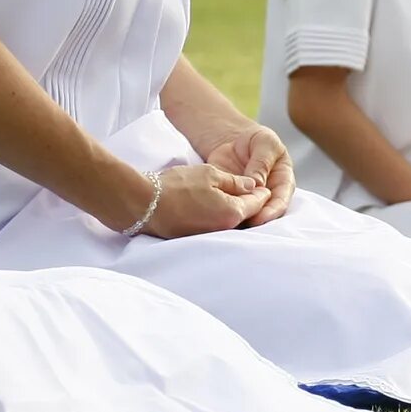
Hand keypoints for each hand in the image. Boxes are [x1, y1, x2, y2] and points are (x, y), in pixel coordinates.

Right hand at [136, 162, 266, 237]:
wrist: (145, 204)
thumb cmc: (177, 185)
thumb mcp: (210, 174)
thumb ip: (235, 182)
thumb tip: (252, 186)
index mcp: (232, 212)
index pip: (257, 203)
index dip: (263, 192)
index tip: (265, 186)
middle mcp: (224, 228)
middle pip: (245, 215)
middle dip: (252, 204)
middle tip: (256, 192)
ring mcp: (210, 236)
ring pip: (230, 222)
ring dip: (235, 211)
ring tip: (237, 197)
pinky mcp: (195, 238)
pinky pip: (216, 227)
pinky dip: (220, 217)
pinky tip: (216, 207)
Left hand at [196, 124, 297, 225]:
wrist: (235, 141)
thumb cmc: (257, 141)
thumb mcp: (265, 142)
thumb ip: (263, 161)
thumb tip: (258, 183)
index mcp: (283, 183)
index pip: (281, 202)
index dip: (271, 212)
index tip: (260, 218)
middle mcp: (268, 196)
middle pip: (265, 214)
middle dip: (255, 221)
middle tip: (243, 224)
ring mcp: (249, 201)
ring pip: (247, 216)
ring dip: (239, 221)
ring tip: (229, 223)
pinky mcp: (231, 201)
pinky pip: (228, 212)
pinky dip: (222, 216)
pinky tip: (216, 218)